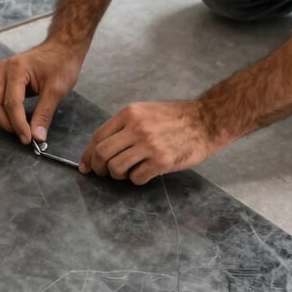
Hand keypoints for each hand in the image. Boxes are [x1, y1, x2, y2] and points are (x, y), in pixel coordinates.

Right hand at [0, 42, 84, 144]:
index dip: (19, 125)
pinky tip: (20, 118)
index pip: (11, 103)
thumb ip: (44, 114)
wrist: (63, 46)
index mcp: (16, 69)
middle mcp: (3, 69)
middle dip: (7, 123)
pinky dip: (6, 111)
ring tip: (22, 128)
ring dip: (4, 118)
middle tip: (24, 135)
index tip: (29, 140)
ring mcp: (1, 73)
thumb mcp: (56, 90)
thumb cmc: (62, 63)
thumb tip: (37, 137)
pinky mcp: (3, 78)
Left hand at [80, 100, 223, 184]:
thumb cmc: (174, 118)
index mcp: (129, 114)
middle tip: (102, 174)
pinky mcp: (161, 161)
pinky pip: (137, 178)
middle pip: (103, 154)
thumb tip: (100, 148)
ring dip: (117, 175)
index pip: (98, 137)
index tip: (85, 165)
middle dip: (98, 168)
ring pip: (116, 168)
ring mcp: (149, 145)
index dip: (88, 154)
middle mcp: (136, 128)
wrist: (206, 121)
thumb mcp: (144, 112)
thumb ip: (123, 127)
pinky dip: (136, 179)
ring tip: (125, 173)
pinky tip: (143, 173)